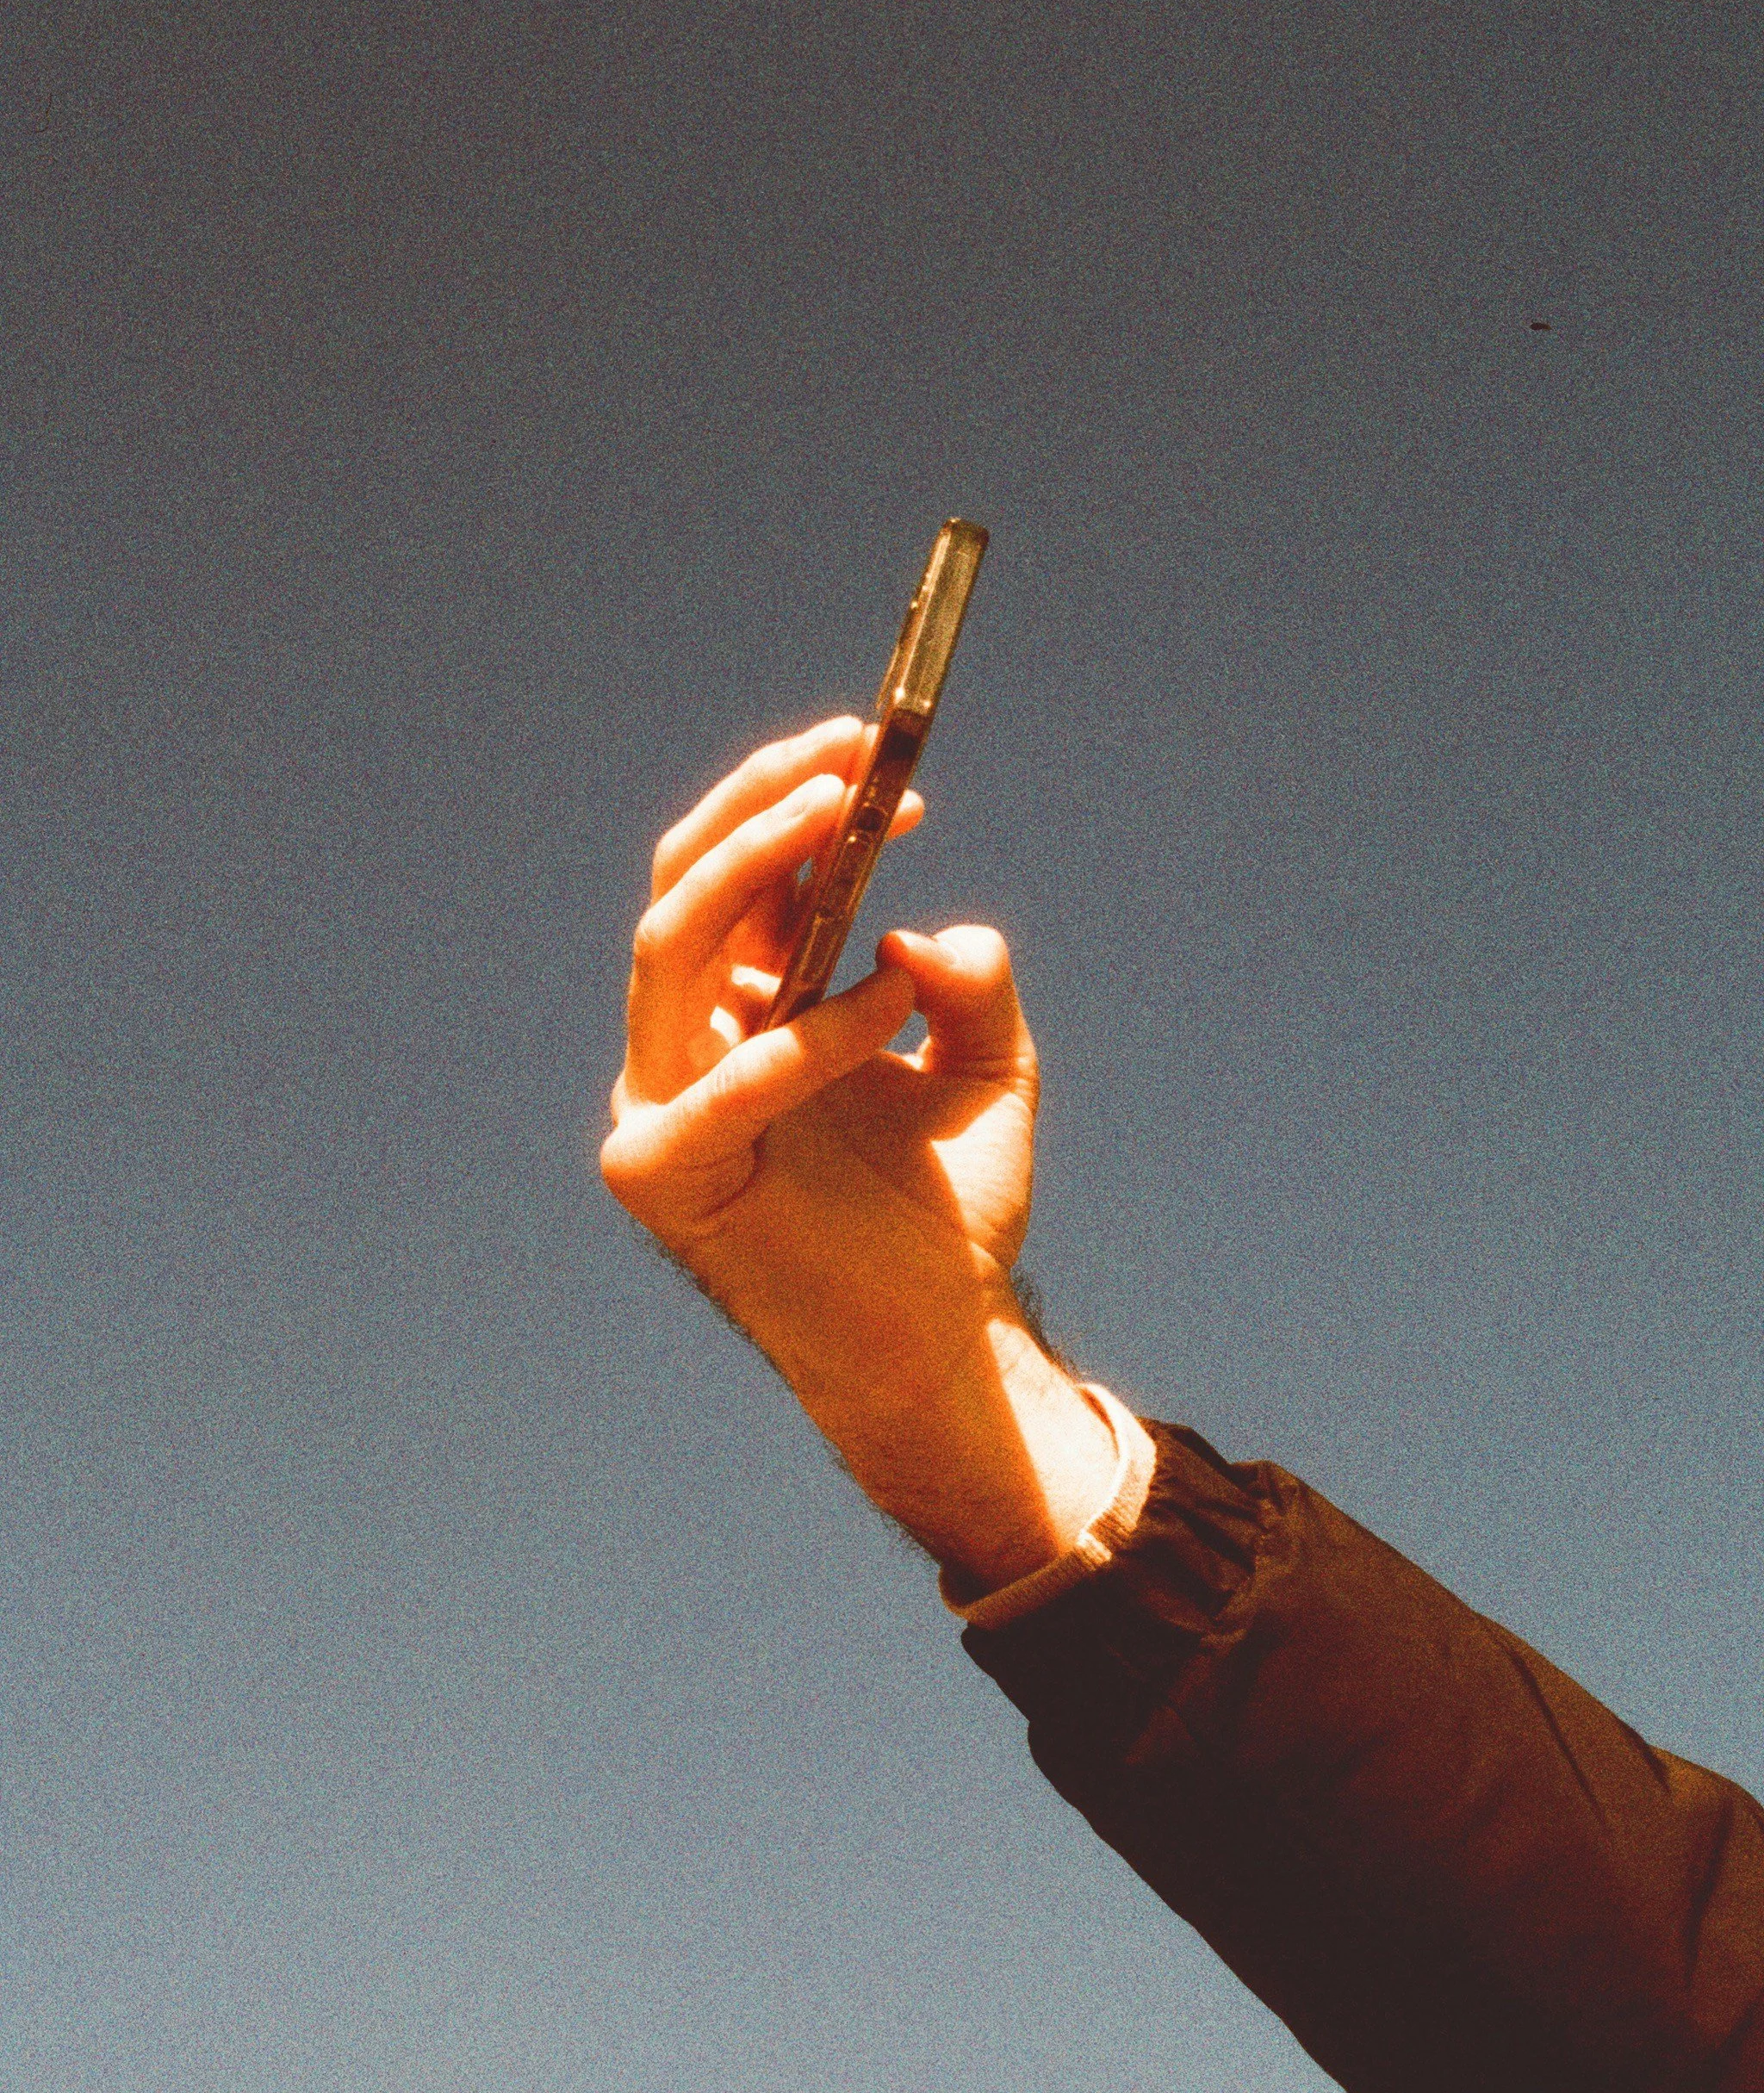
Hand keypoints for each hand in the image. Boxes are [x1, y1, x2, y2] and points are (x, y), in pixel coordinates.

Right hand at [599, 715, 1115, 1583]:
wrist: (937, 1344)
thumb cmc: (947, 1215)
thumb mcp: (989, 1075)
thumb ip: (972, 991)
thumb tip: (926, 937)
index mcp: (740, 1008)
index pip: (735, 875)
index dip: (792, 798)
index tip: (876, 749)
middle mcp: (685, 1044)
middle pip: (685, 886)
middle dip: (763, 803)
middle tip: (851, 756)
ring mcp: (660, 1105)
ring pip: (672, 948)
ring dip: (754, 867)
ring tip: (845, 817)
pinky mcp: (663, 1176)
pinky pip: (713, 1084)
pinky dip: (795, 1038)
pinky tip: (883, 1005)